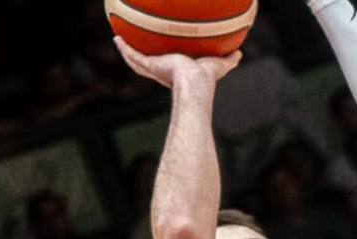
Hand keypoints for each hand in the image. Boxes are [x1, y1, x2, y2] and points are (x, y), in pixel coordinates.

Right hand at [114, 36, 241, 88]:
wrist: (195, 82)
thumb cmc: (207, 78)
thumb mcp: (220, 64)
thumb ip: (229, 59)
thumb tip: (240, 53)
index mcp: (178, 73)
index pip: (169, 67)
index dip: (164, 62)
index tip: (163, 55)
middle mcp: (164, 72)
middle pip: (149, 65)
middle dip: (143, 57)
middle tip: (135, 47)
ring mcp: (155, 70)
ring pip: (137, 61)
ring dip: (127, 52)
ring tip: (119, 41)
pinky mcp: (150, 66)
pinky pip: (133, 56)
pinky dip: (124, 48)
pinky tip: (117, 38)